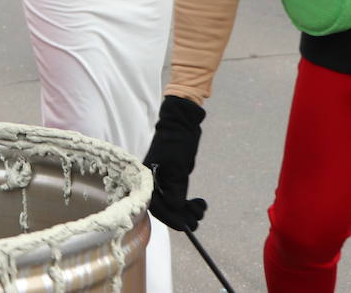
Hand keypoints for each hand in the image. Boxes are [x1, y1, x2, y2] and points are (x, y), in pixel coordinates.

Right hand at [143, 95, 207, 231]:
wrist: (182, 124)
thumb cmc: (175, 142)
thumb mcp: (176, 166)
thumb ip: (174, 188)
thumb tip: (175, 209)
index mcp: (148, 180)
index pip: (157, 207)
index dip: (171, 219)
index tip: (186, 226)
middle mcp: (154, 184)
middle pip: (166, 209)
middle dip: (182, 217)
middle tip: (197, 219)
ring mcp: (165, 182)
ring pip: (175, 206)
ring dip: (189, 212)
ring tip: (201, 207)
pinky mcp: (175, 181)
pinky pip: (180, 199)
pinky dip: (190, 204)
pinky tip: (200, 202)